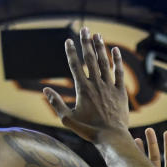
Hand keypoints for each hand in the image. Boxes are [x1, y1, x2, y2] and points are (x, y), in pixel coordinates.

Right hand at [44, 27, 127, 141]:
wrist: (111, 137)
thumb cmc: (88, 130)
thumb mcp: (67, 119)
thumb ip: (56, 103)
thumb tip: (45, 90)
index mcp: (83, 89)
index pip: (75, 65)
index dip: (71, 52)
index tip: (68, 40)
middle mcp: (96, 84)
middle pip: (90, 59)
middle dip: (86, 42)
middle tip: (84, 29)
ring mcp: (110, 87)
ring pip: (104, 63)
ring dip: (100, 47)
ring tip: (97, 35)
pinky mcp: (121, 92)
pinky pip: (119, 73)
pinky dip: (117, 61)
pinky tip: (115, 50)